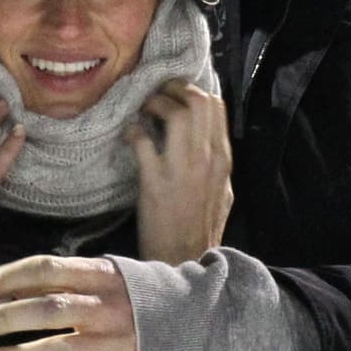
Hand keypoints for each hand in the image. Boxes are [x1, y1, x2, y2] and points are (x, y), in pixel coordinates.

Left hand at [0, 256, 137, 350]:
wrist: (188, 325)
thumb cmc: (129, 298)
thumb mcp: (103, 276)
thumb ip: (60, 280)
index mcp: (100, 276)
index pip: (47, 270)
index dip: (9, 277)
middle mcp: (106, 310)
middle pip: (47, 310)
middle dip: (4, 318)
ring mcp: (112, 346)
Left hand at [125, 79, 232, 263]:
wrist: (185, 262)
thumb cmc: (199, 228)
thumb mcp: (221, 191)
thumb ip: (214, 161)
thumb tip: (202, 134)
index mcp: (222, 160)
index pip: (216, 106)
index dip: (192, 90)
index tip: (175, 92)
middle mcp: (207, 160)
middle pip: (198, 101)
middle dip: (173, 89)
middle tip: (156, 93)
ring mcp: (182, 170)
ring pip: (176, 113)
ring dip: (154, 104)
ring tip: (143, 110)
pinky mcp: (156, 183)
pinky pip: (143, 140)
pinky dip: (133, 130)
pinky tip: (128, 134)